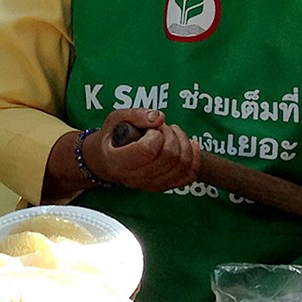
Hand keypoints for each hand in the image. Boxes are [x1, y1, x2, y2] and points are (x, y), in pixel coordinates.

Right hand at [85, 108, 199, 191]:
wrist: (107, 160)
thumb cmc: (111, 138)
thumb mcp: (115, 119)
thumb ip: (136, 115)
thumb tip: (159, 117)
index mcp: (119, 161)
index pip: (148, 150)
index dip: (155, 134)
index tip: (149, 129)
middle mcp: (135, 178)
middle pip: (169, 157)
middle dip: (170, 135)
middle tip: (161, 127)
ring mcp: (150, 185)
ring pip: (182, 166)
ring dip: (183, 143)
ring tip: (172, 133)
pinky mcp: (164, 186)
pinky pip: (188, 176)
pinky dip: (195, 158)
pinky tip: (191, 144)